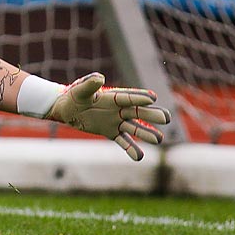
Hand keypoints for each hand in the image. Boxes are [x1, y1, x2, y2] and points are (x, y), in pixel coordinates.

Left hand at [44, 73, 171, 160]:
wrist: (68, 110)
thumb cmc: (74, 96)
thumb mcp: (80, 90)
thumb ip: (89, 84)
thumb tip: (100, 77)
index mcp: (112, 96)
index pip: (128, 97)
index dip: (139, 97)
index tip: (153, 98)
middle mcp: (118, 109)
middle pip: (138, 112)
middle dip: (151, 115)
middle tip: (166, 118)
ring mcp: (116, 121)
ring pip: (134, 128)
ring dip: (146, 133)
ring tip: (159, 139)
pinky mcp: (111, 132)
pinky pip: (123, 141)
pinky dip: (131, 149)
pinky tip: (139, 157)